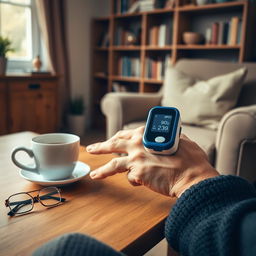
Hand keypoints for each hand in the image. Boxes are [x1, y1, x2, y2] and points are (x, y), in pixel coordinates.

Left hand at [86, 127, 218, 197]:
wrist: (192, 176)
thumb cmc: (190, 158)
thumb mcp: (180, 139)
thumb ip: (169, 137)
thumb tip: (171, 136)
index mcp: (146, 133)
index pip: (126, 133)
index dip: (119, 137)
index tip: (114, 140)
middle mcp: (137, 144)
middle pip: (113, 144)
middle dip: (101, 147)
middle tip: (92, 148)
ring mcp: (136, 159)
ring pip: (113, 164)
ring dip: (102, 169)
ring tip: (93, 174)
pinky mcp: (137, 174)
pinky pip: (130, 178)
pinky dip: (134, 181)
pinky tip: (139, 183)